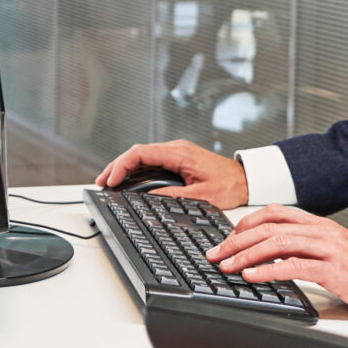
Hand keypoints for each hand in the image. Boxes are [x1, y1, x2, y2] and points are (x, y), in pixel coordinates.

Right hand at [95, 140, 247, 209]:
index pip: (141, 153)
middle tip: (101, 183)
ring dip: (124, 169)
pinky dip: (135, 171)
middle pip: (136, 153)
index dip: (121, 165)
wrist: (246, 179)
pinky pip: (151, 162)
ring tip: (109, 183)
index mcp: (179, 154)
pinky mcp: (177, 160)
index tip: (110, 180)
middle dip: (116, 166)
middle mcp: (175, 149)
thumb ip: (172, 196)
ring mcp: (175, 153)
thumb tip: (146, 198)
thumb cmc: (230, 186)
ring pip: (141, 157)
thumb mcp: (201, 196)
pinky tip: (127, 182)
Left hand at [206, 207, 347, 315]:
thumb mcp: (332, 252)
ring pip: (277, 242)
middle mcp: (322, 231)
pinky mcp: (335, 270)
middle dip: (236, 240)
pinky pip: (295, 266)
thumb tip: (270, 255)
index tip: (226, 240)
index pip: (274, 213)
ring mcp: (329, 248)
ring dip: (246, 255)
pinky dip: (268, 270)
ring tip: (227, 266)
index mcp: (320, 225)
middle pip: (269, 226)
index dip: (245, 224)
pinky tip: (252, 276)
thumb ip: (305, 248)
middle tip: (216, 255)